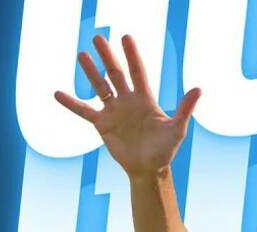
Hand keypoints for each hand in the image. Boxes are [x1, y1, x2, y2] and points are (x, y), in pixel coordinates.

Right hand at [55, 35, 199, 178]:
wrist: (149, 168)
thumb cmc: (166, 149)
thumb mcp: (177, 128)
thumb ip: (185, 108)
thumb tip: (198, 89)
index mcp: (145, 99)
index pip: (138, 72)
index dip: (132, 55)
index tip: (125, 37)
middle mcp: (128, 101)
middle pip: (116, 74)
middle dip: (107, 56)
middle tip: (98, 38)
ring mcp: (114, 111)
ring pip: (99, 87)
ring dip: (90, 72)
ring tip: (82, 55)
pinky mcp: (103, 125)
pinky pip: (84, 111)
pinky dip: (71, 103)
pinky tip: (57, 93)